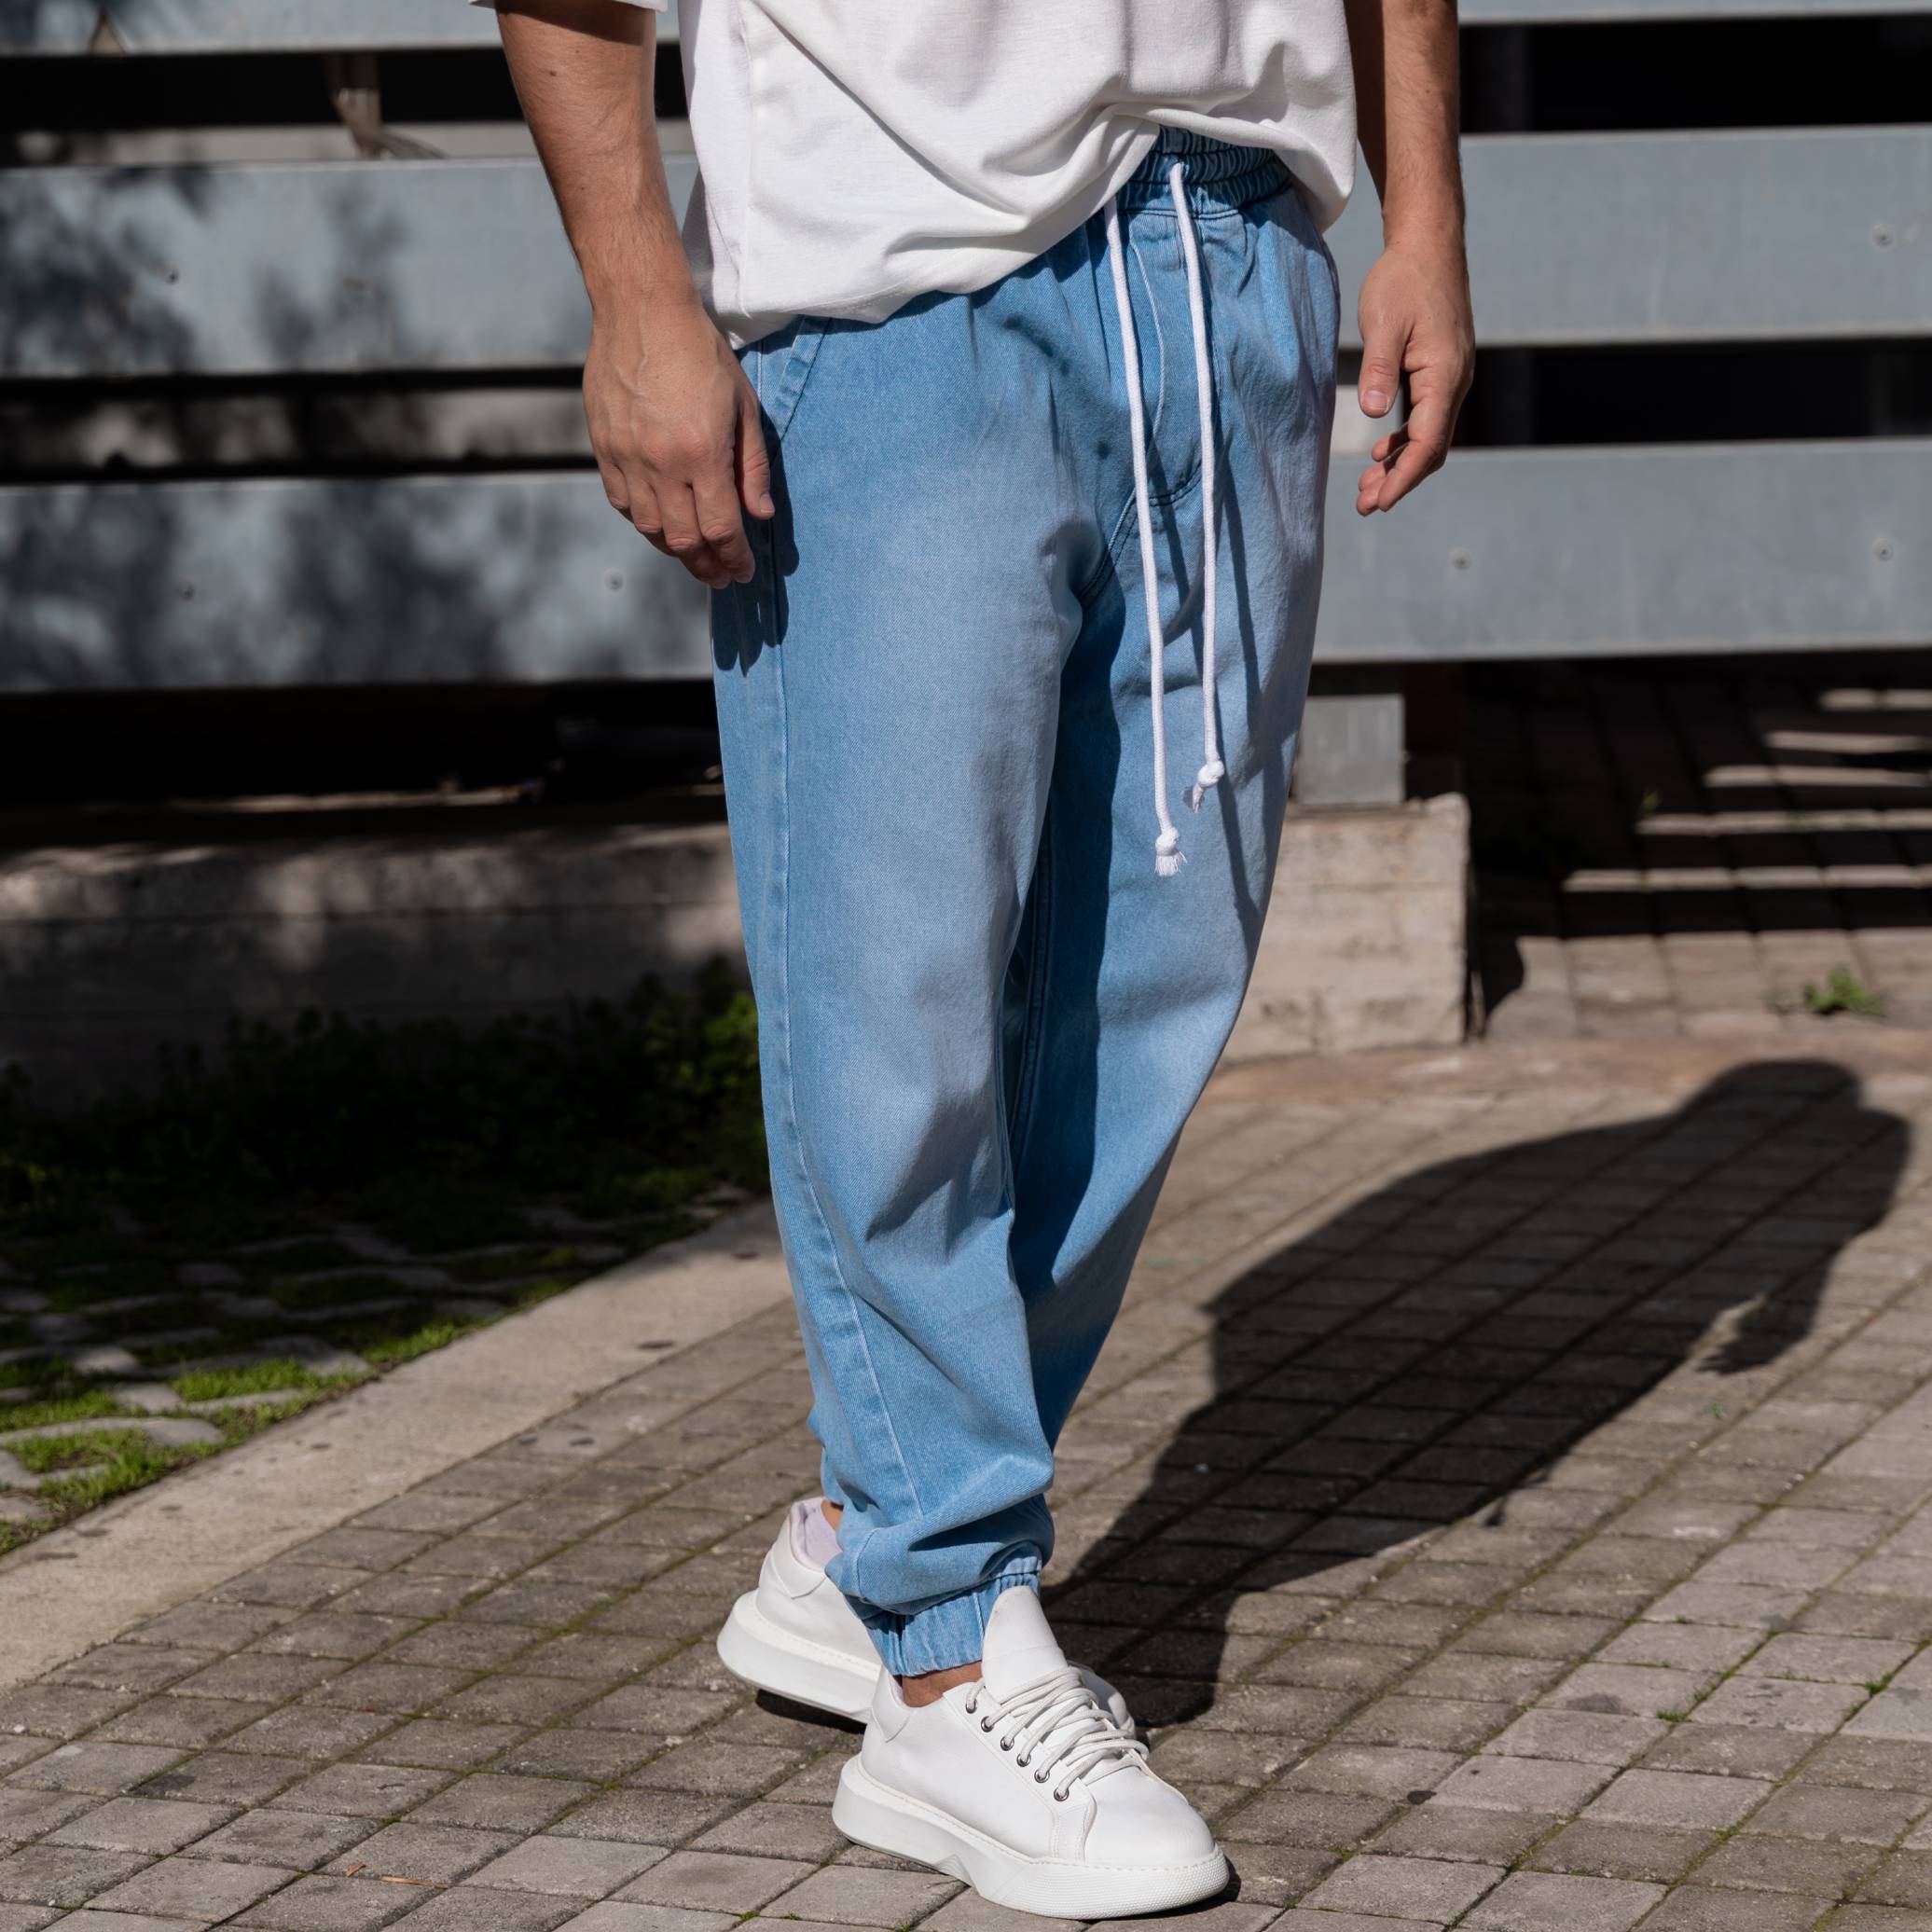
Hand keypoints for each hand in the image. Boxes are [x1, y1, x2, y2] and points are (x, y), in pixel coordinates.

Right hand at [584, 291, 772, 586]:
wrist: (642, 312)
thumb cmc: (700, 354)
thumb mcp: (743, 406)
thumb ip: (752, 466)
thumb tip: (759, 515)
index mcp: (702, 454)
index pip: (722, 528)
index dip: (735, 558)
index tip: (743, 572)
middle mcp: (661, 464)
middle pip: (685, 539)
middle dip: (707, 565)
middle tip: (720, 576)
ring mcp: (627, 458)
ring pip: (650, 528)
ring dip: (675, 549)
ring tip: (694, 555)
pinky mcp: (604, 449)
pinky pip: (623, 504)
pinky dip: (645, 522)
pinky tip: (661, 524)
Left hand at [1353, 236, 1473, 513]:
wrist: (1428, 244)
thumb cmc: (1404, 280)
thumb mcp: (1383, 323)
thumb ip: (1379, 370)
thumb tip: (1376, 414)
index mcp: (1444, 376)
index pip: (1428, 445)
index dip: (1403, 479)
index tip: (1378, 503)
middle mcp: (1455, 382)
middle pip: (1432, 450)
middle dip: (1400, 481)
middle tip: (1365, 506)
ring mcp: (1451, 378)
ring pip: (1430, 437)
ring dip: (1400, 466)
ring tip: (1368, 489)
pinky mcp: (1441, 371)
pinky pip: (1428, 418)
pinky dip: (1406, 441)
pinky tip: (1382, 452)